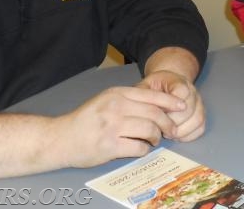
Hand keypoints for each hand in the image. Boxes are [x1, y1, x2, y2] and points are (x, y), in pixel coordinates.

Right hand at [53, 86, 185, 167]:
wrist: (61, 138)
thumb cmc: (87, 119)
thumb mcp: (107, 100)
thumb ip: (129, 100)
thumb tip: (160, 105)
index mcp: (117, 94)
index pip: (152, 96)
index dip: (171, 102)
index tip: (182, 107)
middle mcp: (116, 107)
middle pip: (154, 114)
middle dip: (168, 123)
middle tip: (171, 130)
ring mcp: (112, 127)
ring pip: (149, 130)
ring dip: (156, 137)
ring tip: (153, 140)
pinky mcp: (109, 146)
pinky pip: (138, 148)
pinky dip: (144, 149)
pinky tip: (141, 149)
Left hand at [138, 70, 205, 141]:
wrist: (169, 84)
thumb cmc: (155, 88)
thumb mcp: (146, 86)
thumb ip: (142, 95)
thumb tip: (142, 110)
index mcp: (179, 82)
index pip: (182, 93)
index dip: (170, 107)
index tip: (158, 113)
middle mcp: (193, 92)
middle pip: (188, 110)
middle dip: (172, 123)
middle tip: (159, 127)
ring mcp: (199, 104)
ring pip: (197, 120)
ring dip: (181, 131)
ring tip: (167, 133)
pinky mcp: (201, 114)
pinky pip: (201, 128)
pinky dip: (189, 135)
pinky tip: (177, 136)